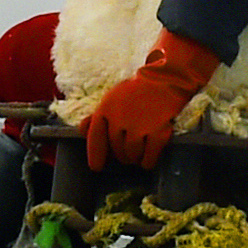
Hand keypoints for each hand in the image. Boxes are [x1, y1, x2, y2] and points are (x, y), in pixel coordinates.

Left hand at [71, 30, 223, 171]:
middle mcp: (120, 119)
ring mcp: (139, 127)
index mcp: (106, 109)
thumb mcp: (112, 99)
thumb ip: (96, 116)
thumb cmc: (136, 92)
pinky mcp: (157, 133)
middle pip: (116, 150)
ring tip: (139, 151)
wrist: (165, 81)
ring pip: (131, 156)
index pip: (95, 137)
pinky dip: (147, 161)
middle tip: (128, 151)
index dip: (95, 154)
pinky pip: (148, 158)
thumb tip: (82, 131)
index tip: (96, 167)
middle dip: (121, 155)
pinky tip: (148, 158)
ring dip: (134, 158)